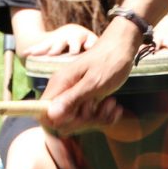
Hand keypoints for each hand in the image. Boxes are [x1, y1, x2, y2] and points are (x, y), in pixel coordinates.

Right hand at [40, 19, 141, 133]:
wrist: (124, 47)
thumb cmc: (110, 61)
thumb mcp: (93, 82)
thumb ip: (72, 98)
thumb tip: (50, 115)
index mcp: (60, 84)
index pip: (43, 112)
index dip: (58, 122)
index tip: (78, 118)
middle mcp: (64, 90)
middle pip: (63, 120)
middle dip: (84, 120)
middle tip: (101, 105)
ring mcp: (75, 94)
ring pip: (79, 120)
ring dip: (98, 117)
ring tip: (112, 103)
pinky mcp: (86, 98)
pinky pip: (90, 116)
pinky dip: (104, 115)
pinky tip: (115, 107)